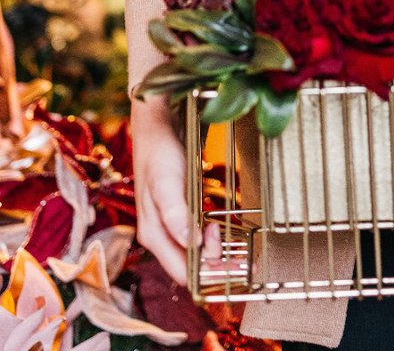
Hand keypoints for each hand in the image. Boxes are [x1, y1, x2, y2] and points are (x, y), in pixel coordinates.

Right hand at [131, 94, 217, 284]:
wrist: (157, 130)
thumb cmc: (160, 155)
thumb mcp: (167, 183)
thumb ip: (176, 215)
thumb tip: (192, 245)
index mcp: (153, 235)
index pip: (183, 273)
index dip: (209, 273)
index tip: (231, 262)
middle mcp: (159, 237)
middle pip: (190, 267)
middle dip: (215, 263)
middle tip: (227, 238)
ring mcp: (168, 228)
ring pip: (195, 254)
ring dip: (214, 250)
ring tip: (222, 229)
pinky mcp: (178, 217)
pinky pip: (196, 238)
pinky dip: (210, 239)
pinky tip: (219, 229)